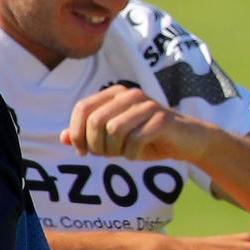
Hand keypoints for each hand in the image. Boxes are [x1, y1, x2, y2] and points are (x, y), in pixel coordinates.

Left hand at [61, 84, 209, 162]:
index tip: (83, 151)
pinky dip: (131, 154)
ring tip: (122, 154)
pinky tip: (137, 155)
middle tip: (105, 155)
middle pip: (96, 121)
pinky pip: (134, 140)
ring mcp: (147, 105)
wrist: (187, 141)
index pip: (82, 108)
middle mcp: (131, 94)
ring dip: (114, 150)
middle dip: (95, 145)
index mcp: (116, 93)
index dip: (76, 133)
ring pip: (113, 130)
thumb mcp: (114, 138)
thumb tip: (62, 138)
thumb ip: (88, 135)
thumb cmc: (148, 138)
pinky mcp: (162, 119)